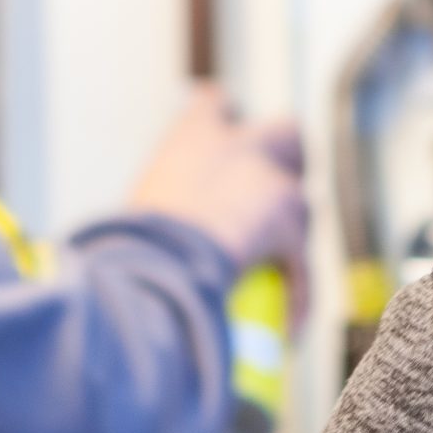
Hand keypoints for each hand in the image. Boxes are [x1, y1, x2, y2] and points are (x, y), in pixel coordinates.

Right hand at [127, 85, 308, 285]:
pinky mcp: (289, 220)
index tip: (226, 130)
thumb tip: (140, 255)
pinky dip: (298, 297)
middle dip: (289, 160)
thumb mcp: (136, 216)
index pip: (215, 105)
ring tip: (277, 277)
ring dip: (293, 237)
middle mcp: (238, 144)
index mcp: (193, 134)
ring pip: (301, 203)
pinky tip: (290, 327)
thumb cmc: (130, 244)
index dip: (224, 118)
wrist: (155, 259)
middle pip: (286, 135)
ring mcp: (269, 179)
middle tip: (276, 198)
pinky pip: (302, 265)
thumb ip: (158, 216)